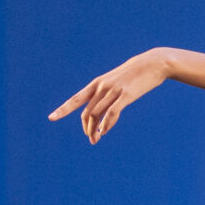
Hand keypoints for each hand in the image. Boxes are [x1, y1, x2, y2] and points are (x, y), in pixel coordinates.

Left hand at [48, 49, 171, 141]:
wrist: (152, 64)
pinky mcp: (126, 95)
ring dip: (94, 129)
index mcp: (97, 84)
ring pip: (97, 114)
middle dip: (86, 127)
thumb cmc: (135, 75)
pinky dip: (106, 124)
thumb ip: (109, 94)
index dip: (63, 109)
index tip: (51, 118)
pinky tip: (103, 132)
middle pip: (87, 111)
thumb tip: (105, 109)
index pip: (76, 99)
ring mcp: (113, 91)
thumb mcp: (117, 83)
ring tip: (95, 139)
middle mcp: (101, 87)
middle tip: (90, 139)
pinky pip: (112, 113)